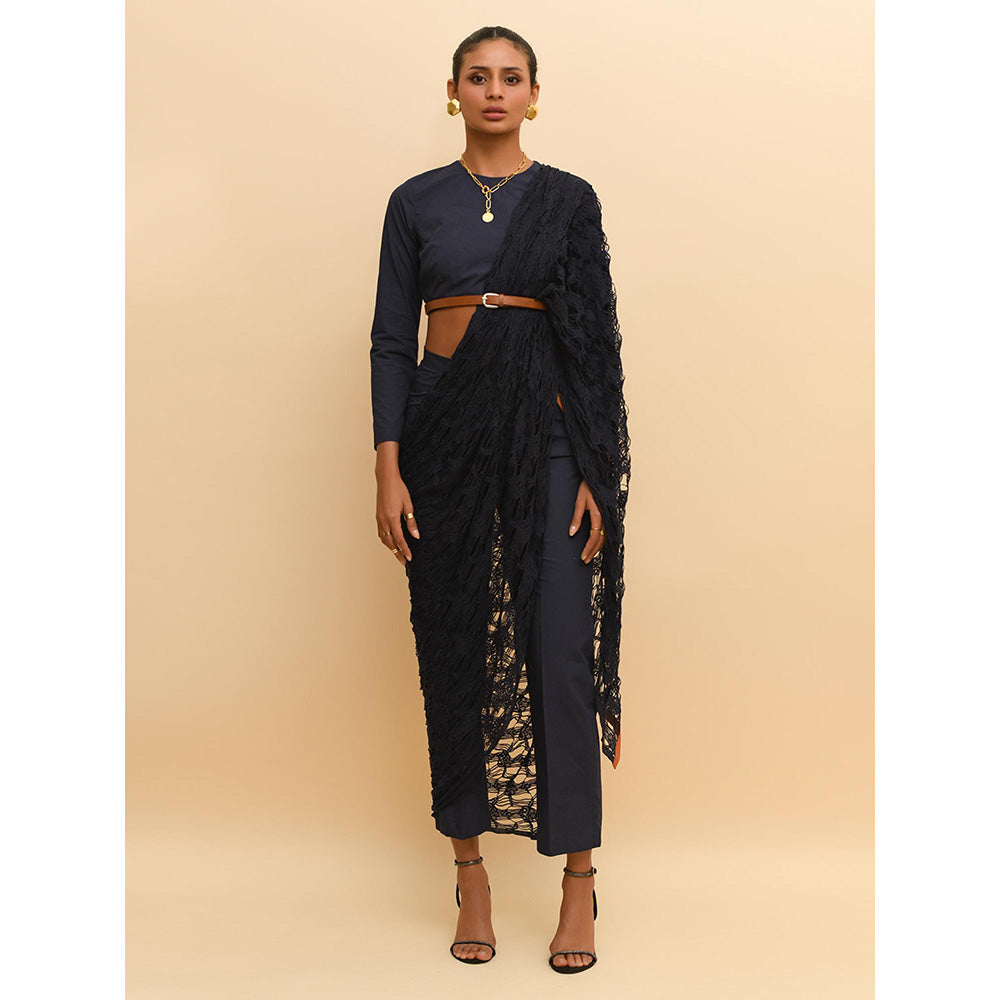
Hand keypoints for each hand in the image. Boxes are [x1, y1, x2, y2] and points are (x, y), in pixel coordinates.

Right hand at [375, 448, 419, 565]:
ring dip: (391, 548)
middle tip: (404, 562)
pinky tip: (391, 542)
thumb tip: (416, 536)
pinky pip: (381, 533)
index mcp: (392, 518)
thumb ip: (411, 522)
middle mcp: (383, 520)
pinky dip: (386, 540)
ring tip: (398, 554)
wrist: (386, 479)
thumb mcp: (408, 505)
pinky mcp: (378, 516)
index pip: (399, 539)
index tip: (410, 558)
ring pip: (384, 539)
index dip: (405, 550)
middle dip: (397, 553)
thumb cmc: (398, 489)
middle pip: (390, 543)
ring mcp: (379, 519)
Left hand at [569, 479, 604, 563]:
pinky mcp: (608, 517)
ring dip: (597, 548)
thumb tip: (571, 533)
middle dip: (593, 551)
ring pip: (605, 537)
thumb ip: (576, 518)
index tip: (582, 557)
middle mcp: (607, 518)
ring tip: (589, 556)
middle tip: (584, 561)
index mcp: (599, 515)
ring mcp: (609, 518)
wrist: (598, 477)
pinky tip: (595, 545)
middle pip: (601, 540)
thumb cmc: (588, 487)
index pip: (594, 537)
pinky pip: (606, 532)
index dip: (588, 548)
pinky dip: (601, 541)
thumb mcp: (579, 501)